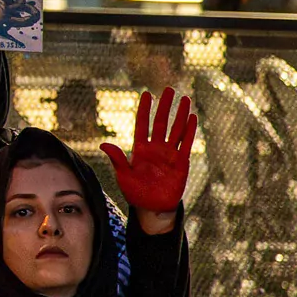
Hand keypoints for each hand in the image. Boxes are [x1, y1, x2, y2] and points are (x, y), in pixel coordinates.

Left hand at [102, 88, 193, 229]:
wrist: (152, 207)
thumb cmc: (135, 192)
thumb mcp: (123, 175)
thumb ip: (117, 159)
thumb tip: (103, 144)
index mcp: (139, 149)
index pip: (142, 124)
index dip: (144, 109)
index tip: (146, 93)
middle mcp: (155, 148)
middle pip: (161, 122)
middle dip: (164, 105)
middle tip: (168, 89)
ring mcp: (169, 154)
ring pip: (176, 129)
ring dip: (180, 114)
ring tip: (185, 98)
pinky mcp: (181, 162)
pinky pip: (186, 143)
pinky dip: (190, 131)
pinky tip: (192, 118)